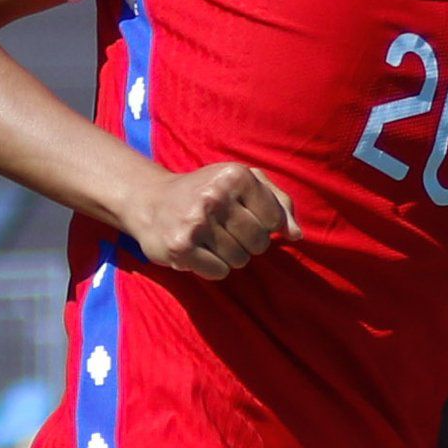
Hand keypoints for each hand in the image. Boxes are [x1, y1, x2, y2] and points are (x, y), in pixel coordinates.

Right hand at [123, 161, 292, 279]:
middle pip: (259, 243)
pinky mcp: (181, 247)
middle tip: (225, 230)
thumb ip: (279, 203)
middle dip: (247, 243)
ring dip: (229, 255)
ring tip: (210, 238)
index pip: (274, 220)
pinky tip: (198, 250)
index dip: (263, 224)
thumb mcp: (244, 183)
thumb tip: (296, 235)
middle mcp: (215, 196)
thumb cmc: (207, 191)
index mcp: (235, 176)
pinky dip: (212, 267)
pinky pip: (219, 272)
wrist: (150, 200)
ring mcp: (196, 222)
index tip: (242, 215)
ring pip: (240, 260)